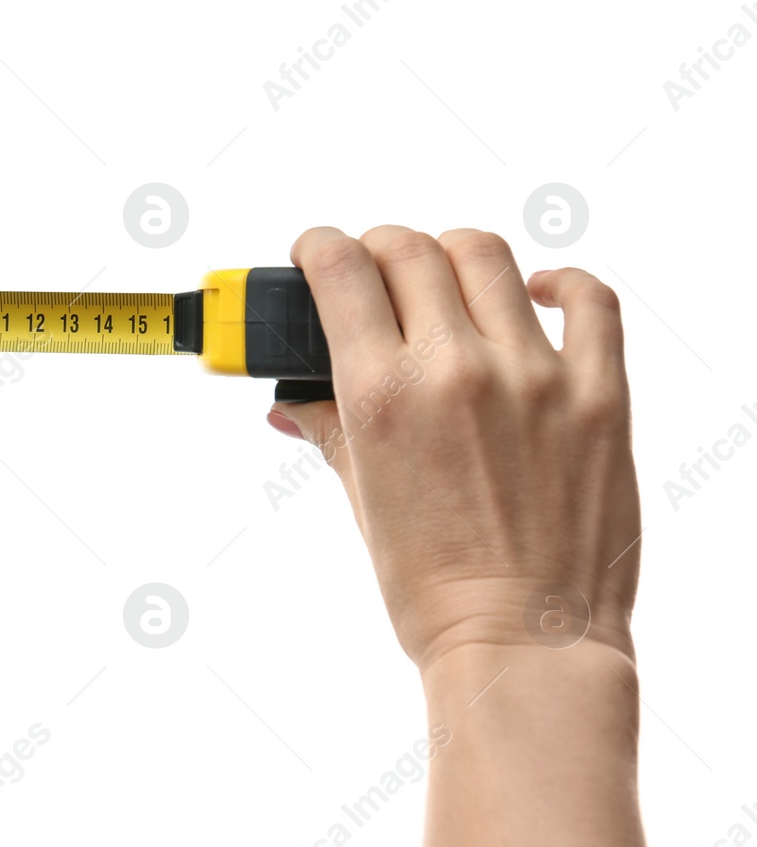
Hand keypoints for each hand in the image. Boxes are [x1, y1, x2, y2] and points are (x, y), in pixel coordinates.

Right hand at [269, 227, 638, 668]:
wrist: (523, 644)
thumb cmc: (432, 589)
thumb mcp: (362, 501)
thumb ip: (328, 430)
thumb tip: (291, 400)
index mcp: (382, 396)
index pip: (340, 270)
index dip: (319, 247)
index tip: (317, 253)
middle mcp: (454, 369)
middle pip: (408, 249)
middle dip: (378, 249)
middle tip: (375, 272)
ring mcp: (533, 376)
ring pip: (485, 256)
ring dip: (451, 255)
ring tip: (446, 279)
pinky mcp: (598, 395)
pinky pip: (589, 300)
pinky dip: (558, 281)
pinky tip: (535, 293)